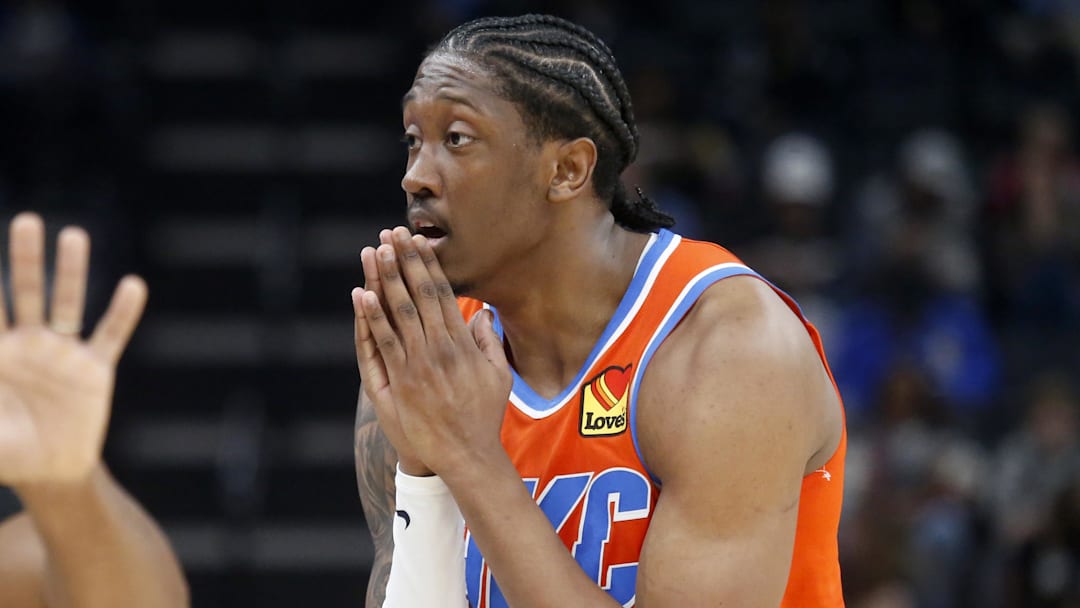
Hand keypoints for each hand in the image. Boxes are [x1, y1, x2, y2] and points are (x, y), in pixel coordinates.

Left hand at [0, 213, 146, 486]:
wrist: (50, 471)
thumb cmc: (6, 451)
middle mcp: (28, 345)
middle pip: (25, 292)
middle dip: (24, 258)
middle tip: (26, 220)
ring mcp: (63, 354)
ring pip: (67, 304)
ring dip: (71, 271)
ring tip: (73, 234)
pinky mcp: (95, 370)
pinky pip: (111, 335)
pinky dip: (123, 312)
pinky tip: (132, 285)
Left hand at [351, 226, 511, 478]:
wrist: (467, 455)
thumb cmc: (484, 416)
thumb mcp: (499, 376)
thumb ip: (489, 342)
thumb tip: (483, 313)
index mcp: (463, 344)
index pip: (441, 295)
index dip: (427, 266)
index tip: (417, 242)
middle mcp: (439, 349)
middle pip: (418, 296)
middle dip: (404, 262)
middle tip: (392, 233)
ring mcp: (417, 365)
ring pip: (398, 313)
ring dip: (385, 280)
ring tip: (374, 252)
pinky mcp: (400, 382)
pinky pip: (382, 343)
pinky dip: (371, 318)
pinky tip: (362, 294)